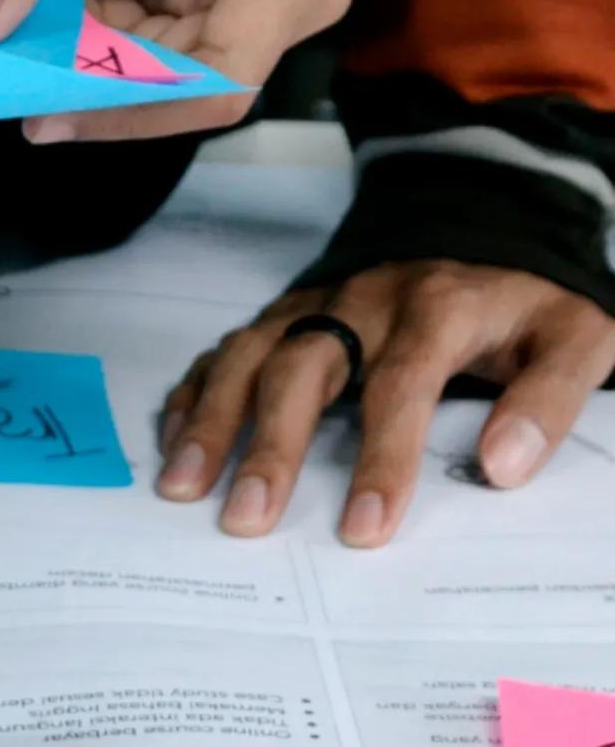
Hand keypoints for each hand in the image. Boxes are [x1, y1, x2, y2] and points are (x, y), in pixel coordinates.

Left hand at [0, 0, 349, 140]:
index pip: (214, 81)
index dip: (127, 110)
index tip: (45, 112)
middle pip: (189, 86)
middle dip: (99, 85)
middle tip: (11, 75)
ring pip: (166, 74)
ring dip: (92, 62)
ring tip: (25, 31)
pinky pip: (155, 44)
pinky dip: (99, 37)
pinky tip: (55, 9)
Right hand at [157, 261, 614, 544]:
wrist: (485, 215)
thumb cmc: (525, 299)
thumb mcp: (577, 334)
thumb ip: (551, 397)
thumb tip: (503, 466)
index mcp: (438, 308)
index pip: (401, 384)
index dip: (382, 459)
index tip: (364, 531)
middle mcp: (362, 302)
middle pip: (301, 368)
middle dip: (269, 447)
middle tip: (246, 520)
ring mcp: (314, 305)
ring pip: (248, 355)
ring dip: (210, 422)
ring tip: (182, 487)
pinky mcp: (285, 313)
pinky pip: (226, 349)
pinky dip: (193, 394)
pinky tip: (173, 443)